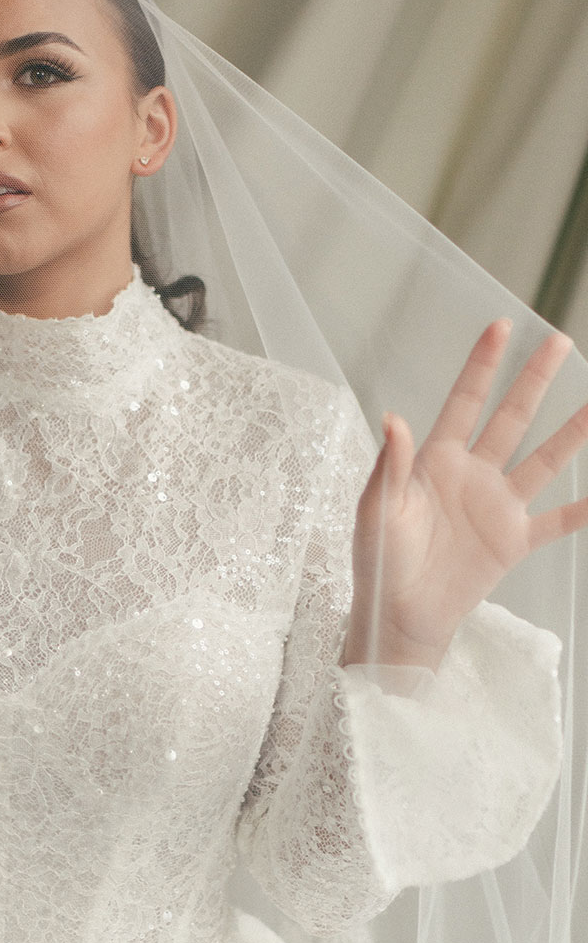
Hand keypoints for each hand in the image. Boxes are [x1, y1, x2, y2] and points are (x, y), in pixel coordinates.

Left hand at [342, 319, 587, 669]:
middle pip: (512, 418)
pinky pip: (558, 520)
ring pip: (544, 460)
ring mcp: (497, 506)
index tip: (500, 327)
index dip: (482, 366)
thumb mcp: (377, 511)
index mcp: (435, 462)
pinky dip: (586, 509)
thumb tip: (393, 418)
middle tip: (559, 342)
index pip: (464, 403)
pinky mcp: (513, 541)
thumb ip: (389, 466)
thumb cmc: (377, 561)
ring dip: (573, 432)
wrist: (398, 615)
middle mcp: (473, 475)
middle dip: (534, 380)